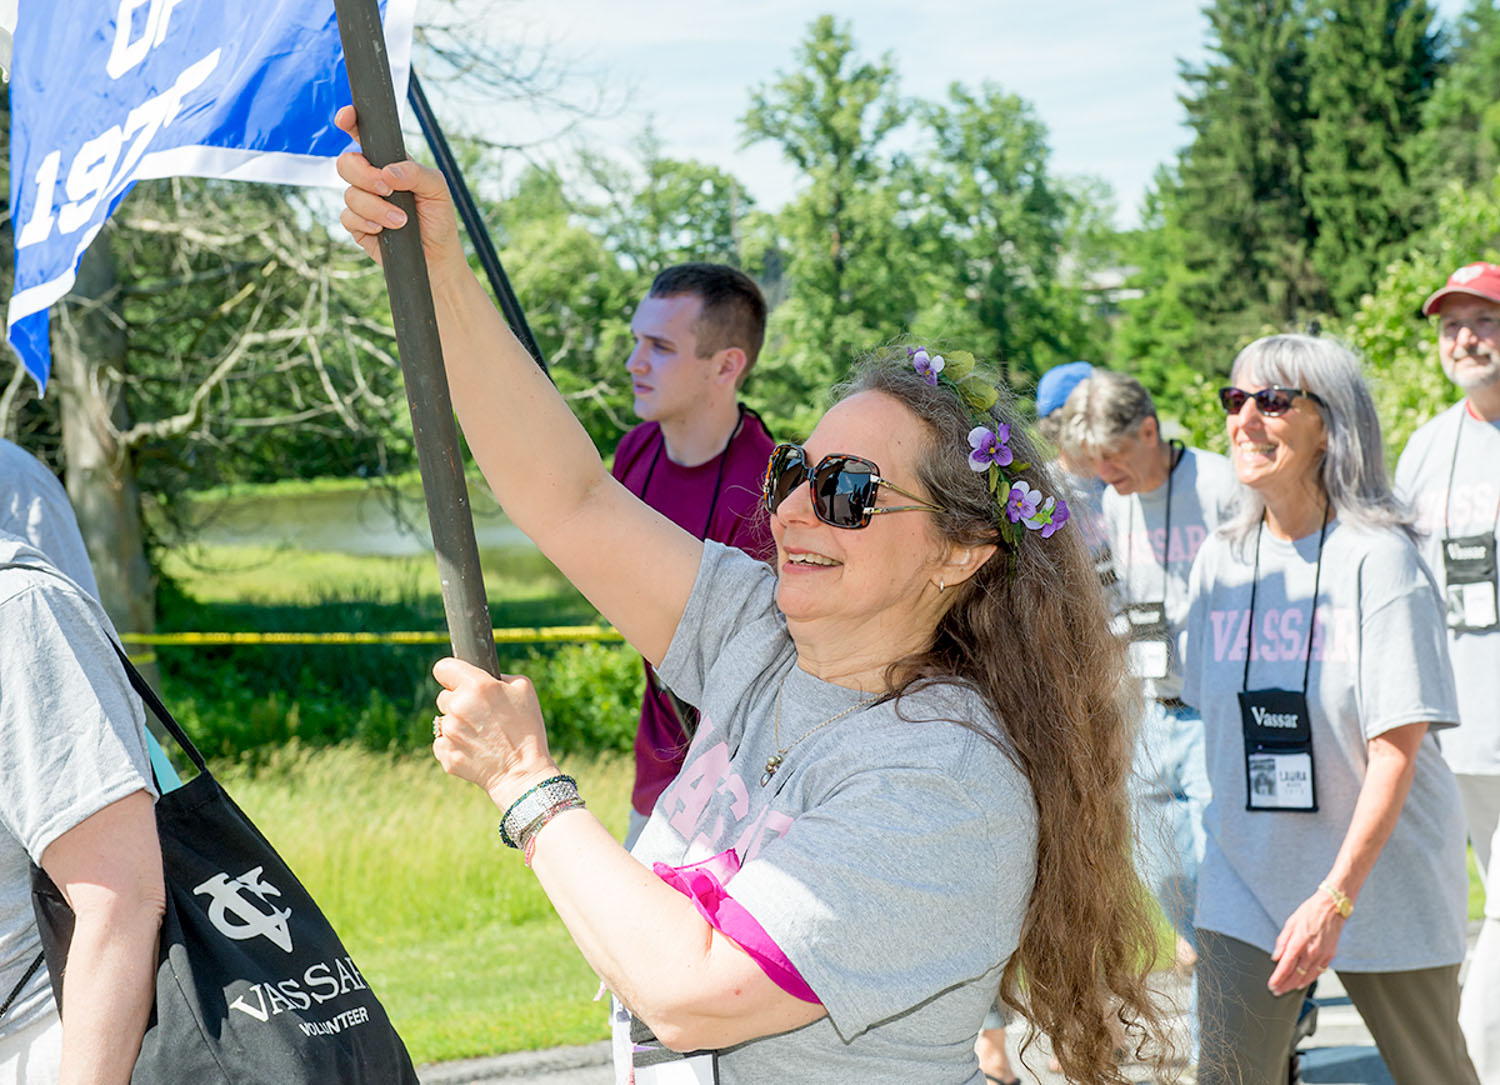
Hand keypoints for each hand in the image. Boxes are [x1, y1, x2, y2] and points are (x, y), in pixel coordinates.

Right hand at [333, 105, 464, 277]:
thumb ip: (416, 173)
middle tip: (387, 189)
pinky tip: (383, 230)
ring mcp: (362, 201)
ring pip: (349, 193)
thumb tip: (388, 172)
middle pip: (347, 162)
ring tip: (401, 221)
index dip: (350, 121)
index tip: (345, 118)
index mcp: (389, 162)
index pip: (364, 136)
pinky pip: (347, 217)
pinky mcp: (357, 225)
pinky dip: (366, 222)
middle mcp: (372, 178)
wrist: (436, 258)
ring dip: (376, 208)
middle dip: (364, 175)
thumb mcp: (437, 189)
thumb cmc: (438, 219)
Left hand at [431, 657, 557, 808]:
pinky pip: (442, 742)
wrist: (522, 772)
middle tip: (481, 715)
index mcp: (476, 686)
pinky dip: (455, 744)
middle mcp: (457, 706)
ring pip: (444, 720)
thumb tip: (483, 677)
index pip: (443, 667)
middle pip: (444, 696)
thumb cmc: (527, 729)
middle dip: (459, 702)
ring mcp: (448, 732)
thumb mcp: (524, 690)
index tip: (459, 682)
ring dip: (457, 725)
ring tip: (481, 735)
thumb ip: (499, 677)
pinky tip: (475, 749)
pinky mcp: (445, 752)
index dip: (453, 674)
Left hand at [1268, 890, 1345, 995]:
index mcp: (1298, 943)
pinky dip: (1309, 979)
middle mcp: (1311, 952)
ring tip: (1287, 989)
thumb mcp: (1290, 923)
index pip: (1286, 967)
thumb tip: (1275, 957)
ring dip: (1296, 985)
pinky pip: (1318, 973)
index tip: (1271, 985)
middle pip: (1296, 975)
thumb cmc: (1309, 912)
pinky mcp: (1330, 956)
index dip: (1278, 978)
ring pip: (1308, 977)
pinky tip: (1302, 982)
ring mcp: (1322, 956)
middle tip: (1276, 991)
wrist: (1331, 908)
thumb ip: (1282, 942)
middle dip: (1285, 985)